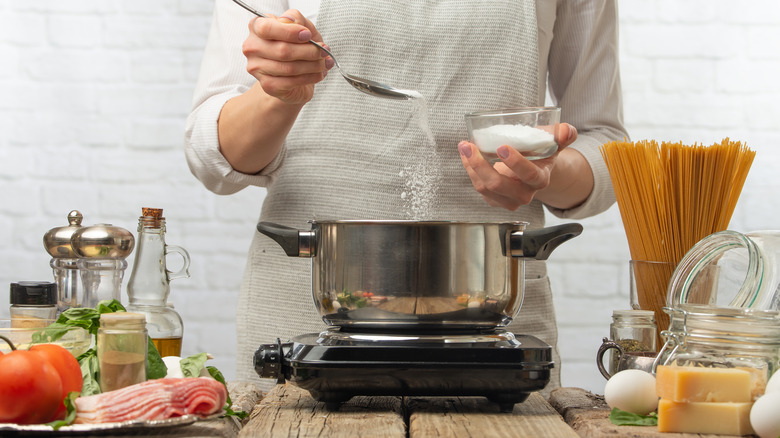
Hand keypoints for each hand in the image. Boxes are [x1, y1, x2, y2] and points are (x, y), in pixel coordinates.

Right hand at [242, 9, 332, 103]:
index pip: (267, 28)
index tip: (308, 35)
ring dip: (313, 66)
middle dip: (309, 52)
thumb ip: (296, 19)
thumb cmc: (297, 46)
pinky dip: (310, 77)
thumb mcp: (301, 27)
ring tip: (324, 63)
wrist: (294, 73)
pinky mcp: (267, 85)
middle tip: (324, 52)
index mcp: (256, 27)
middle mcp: (252, 47)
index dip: (290, 32)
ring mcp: (257, 68)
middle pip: (282, 50)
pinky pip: (291, 82)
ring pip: (289, 68)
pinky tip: (318, 74)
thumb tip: (291, 20)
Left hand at [458, 123, 577, 209]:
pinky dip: (469, 170)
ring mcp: (508, 200)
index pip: (529, 175)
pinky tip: (466, 156)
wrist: (534, 171)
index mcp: (540, 180)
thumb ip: (563, 136)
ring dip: (470, 166)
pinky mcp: (494, 200)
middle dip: (481, 165)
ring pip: (484, 187)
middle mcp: (524, 194)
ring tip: (464, 146)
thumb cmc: (541, 155)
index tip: (502, 147)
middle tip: (470, 146)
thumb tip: (567, 130)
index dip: (515, 163)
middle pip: (498, 184)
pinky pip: (479, 187)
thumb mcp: (553, 144)